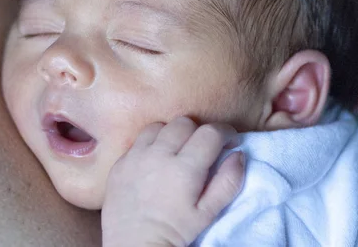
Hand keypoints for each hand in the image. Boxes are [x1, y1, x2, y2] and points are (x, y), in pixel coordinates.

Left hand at [101, 117, 244, 246]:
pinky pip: (138, 141)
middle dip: (198, 131)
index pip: (210, 133)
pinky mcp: (119, 162)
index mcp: (185, 169)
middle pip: (184, 122)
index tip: (229, 141)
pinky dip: (150, 145)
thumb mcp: (208, 212)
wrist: (135, 245)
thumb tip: (238, 154)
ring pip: (159, 126)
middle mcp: (158, 155)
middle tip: (202, 149)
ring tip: (176, 151)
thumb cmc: (175, 230)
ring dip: (172, 134)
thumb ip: (228, 181)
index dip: (225, 133)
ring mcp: (135, 156)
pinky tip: (154, 161)